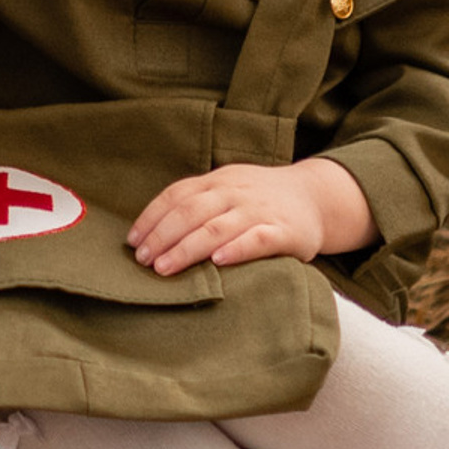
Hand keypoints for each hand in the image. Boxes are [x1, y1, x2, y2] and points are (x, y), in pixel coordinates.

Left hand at [125, 157, 376, 275]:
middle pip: (191, 211)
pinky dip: (237, 248)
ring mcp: (260, 210)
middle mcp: (235, 191)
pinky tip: (218, 261)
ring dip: (187, 248)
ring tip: (165, 268)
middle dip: (163, 236)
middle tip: (144, 260)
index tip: (132, 241)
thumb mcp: (227, 190)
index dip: (152, 217)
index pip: (177, 195)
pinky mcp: (284, 231)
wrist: (315, 196)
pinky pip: (258, 239)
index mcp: (218, 180)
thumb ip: (197, 204)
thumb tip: (149, 233)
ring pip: (217, 227)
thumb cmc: (259, 199)